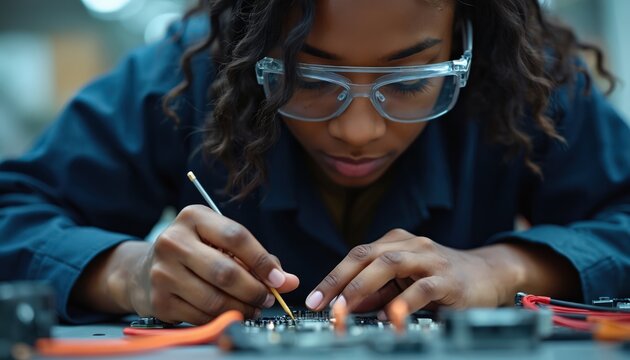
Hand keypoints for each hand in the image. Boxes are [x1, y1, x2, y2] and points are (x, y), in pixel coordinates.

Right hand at [114, 205, 298, 323]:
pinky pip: (201, 316)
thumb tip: (288, 281)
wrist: (144, 270)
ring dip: (242, 308)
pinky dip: (222, 318)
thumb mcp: (221, 243)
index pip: (235, 236)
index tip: (279, 280)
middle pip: (225, 271)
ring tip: (253, 308)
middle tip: (267, 299)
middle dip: (254, 290)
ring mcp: (163, 271)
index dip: (262, 260)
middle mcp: (173, 240)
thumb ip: (257, 258)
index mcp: (193, 217)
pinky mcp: (159, 300)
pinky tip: (230, 313)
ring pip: (214, 298)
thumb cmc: (195, 252)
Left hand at [304, 229, 516, 313]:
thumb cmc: (441, 279)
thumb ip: (377, 291)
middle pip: (367, 254)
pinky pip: (422, 288)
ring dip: (363, 286)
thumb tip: (346, 305)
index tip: (315, 298)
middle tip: (322, 303)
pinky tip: (388, 315)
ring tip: (345, 306)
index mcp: (397, 242)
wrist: (489, 275)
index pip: (357, 255)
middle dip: (339, 279)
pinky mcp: (448, 279)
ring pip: (389, 263)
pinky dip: (402, 301)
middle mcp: (411, 245)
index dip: (333, 276)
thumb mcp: (404, 283)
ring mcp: (430, 259)